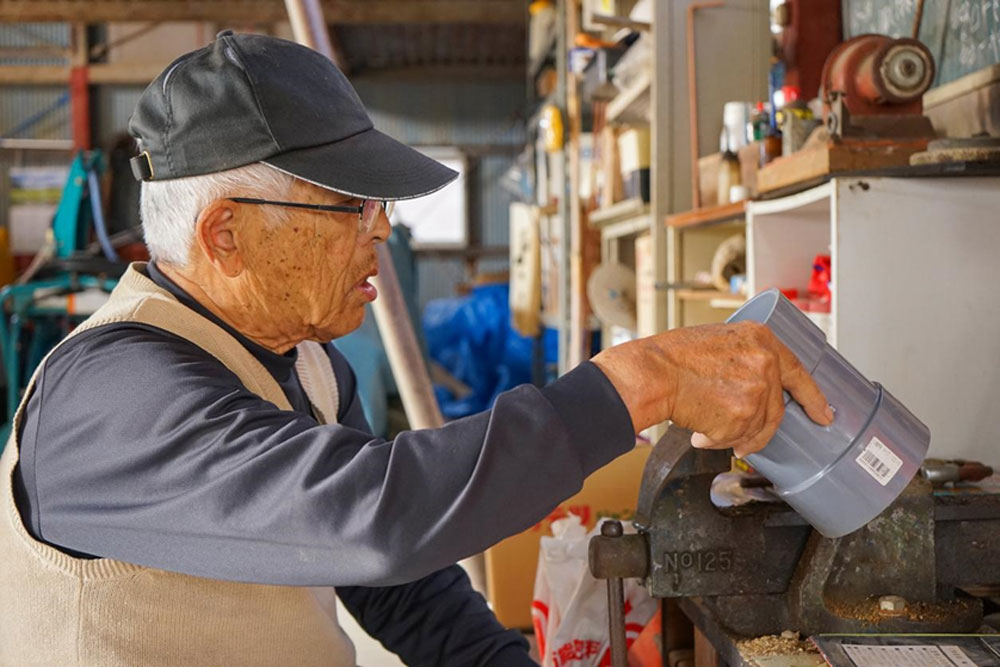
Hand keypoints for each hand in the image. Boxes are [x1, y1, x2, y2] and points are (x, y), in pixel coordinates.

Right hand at [591, 321, 832, 456]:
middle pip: (775, 409)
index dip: (812, 397)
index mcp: (761, 339)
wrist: (653, 372)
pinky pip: (736, 438)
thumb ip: (747, 357)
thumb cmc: (673, 356)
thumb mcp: (721, 340)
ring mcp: (756, 390)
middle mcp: (765, 363)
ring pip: (755, 428)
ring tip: (705, 425)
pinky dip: (717, 440)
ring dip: (731, 434)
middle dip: (759, 429)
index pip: (798, 372)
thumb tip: (759, 385)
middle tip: (746, 440)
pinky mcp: (742, 415)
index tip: (823, 413)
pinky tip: (699, 429)